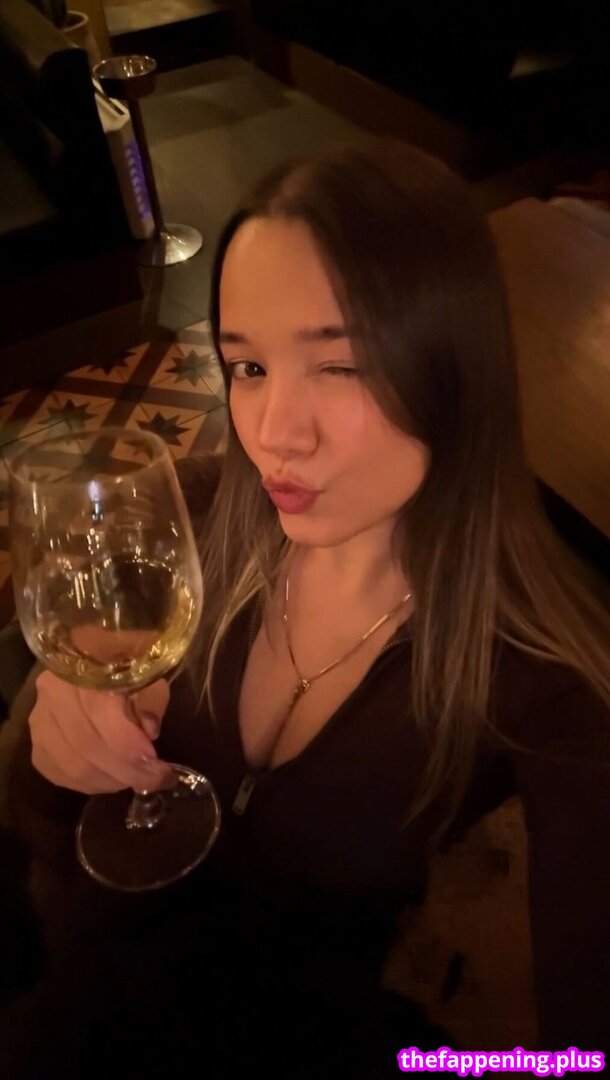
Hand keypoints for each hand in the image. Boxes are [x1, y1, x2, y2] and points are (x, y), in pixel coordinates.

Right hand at [29, 670, 174, 794]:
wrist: (91, 666)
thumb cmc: (126, 669)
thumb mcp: (148, 678)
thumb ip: (151, 703)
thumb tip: (149, 732)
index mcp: (83, 669)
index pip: (101, 717)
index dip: (131, 748)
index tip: (160, 767)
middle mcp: (53, 693)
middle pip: (87, 746)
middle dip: (127, 771)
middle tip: (154, 779)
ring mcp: (40, 721)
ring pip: (73, 766)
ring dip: (111, 780)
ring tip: (135, 779)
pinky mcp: (37, 745)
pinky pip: (61, 775)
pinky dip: (91, 783)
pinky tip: (112, 779)